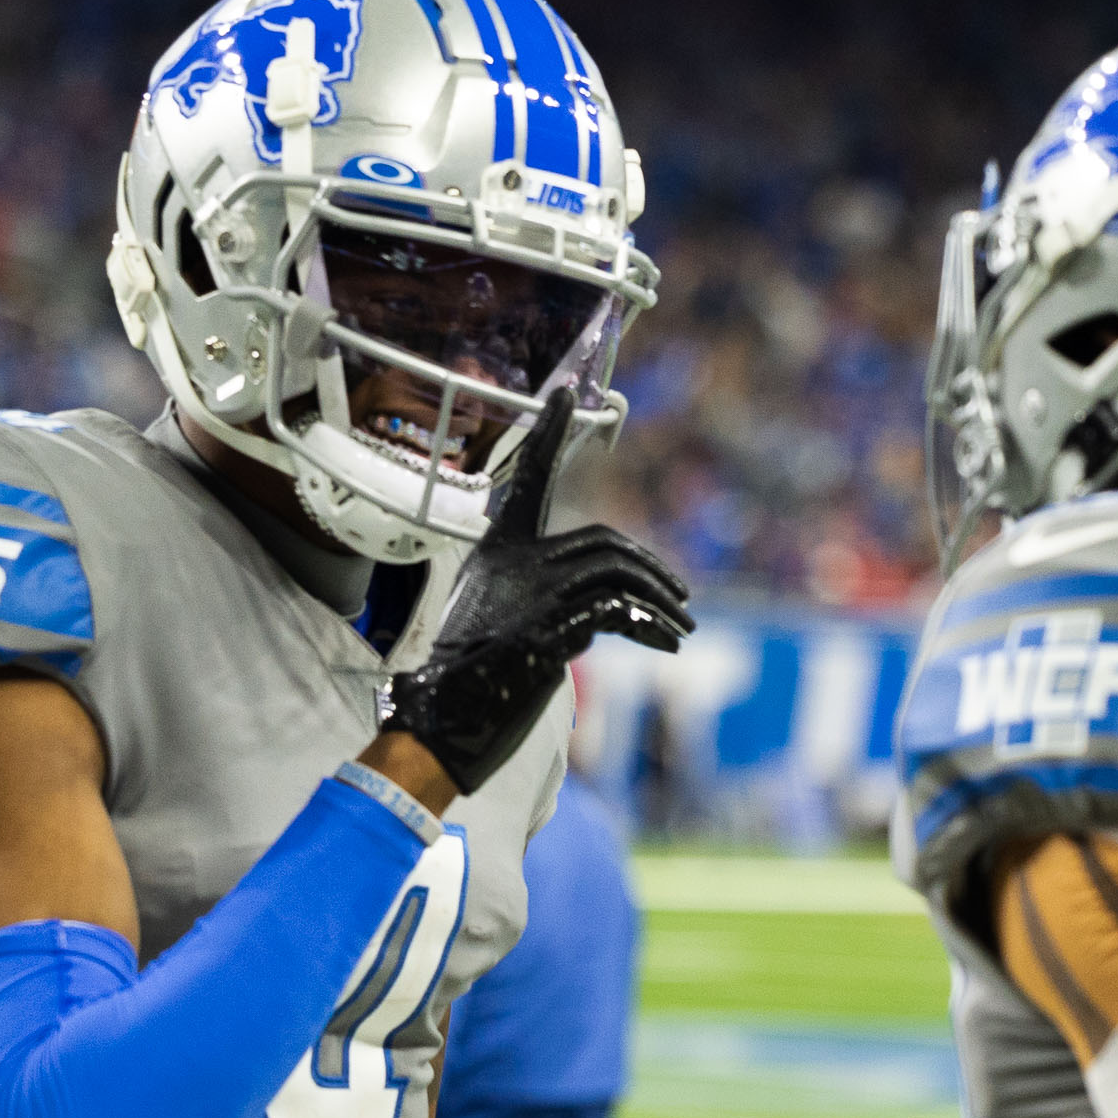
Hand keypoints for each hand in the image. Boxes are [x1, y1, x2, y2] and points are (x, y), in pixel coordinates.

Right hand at [382, 388, 692, 794]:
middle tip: (678, 598)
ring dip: (660, 602)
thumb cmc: (467, 676)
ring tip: (680, 630)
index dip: (549, 435)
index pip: (529, 479)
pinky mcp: (546, 632)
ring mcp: (531, 596)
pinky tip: (665, 645)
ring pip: (618, 574)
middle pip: (603, 541)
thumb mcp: (494, 618)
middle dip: (651, 569)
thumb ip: (537, 595)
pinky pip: (616, 613)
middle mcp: (515, 564)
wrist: (437, 723)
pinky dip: (649, 626)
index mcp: (498, 553)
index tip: (566, 393)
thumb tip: (594, 606)